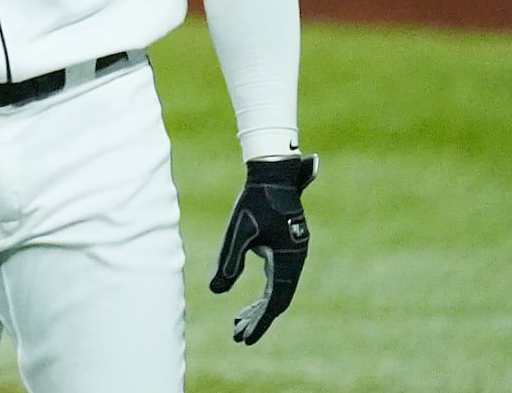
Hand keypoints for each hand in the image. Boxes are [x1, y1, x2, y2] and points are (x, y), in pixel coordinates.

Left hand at [211, 152, 316, 343]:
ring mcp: (292, 256)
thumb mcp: (239, 231)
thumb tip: (216, 291)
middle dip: (258, 320)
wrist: (271, 174)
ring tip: (237, 325)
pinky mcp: (285, 250)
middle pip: (276, 300)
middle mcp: (294, 261)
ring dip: (259, 310)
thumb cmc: (254, 201)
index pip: (275, 300)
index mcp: (288, 259)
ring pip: (276, 292)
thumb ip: (230, 260)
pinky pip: (276, 281)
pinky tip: (247, 305)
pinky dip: (262, 295)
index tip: (244, 337)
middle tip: (237, 337)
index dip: (260, 321)